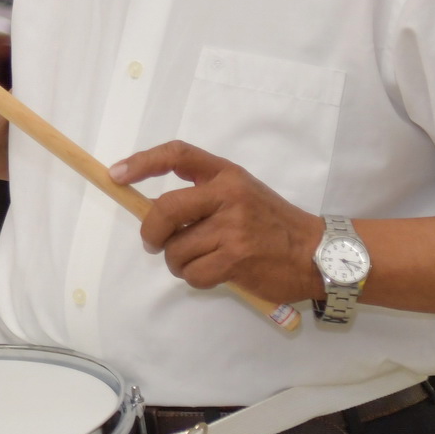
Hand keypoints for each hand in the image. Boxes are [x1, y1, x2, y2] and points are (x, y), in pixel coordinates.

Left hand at [111, 140, 325, 306]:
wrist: (317, 254)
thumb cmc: (272, 224)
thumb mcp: (242, 194)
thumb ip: (203, 196)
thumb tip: (153, 213)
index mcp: (226, 174)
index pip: (178, 155)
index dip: (142, 162)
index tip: (116, 174)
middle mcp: (228, 195)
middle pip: (164, 210)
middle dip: (150, 232)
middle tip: (153, 243)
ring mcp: (233, 228)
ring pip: (176, 249)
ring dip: (179, 262)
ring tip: (202, 260)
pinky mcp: (236, 259)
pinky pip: (193, 274)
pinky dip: (196, 279)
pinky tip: (214, 273)